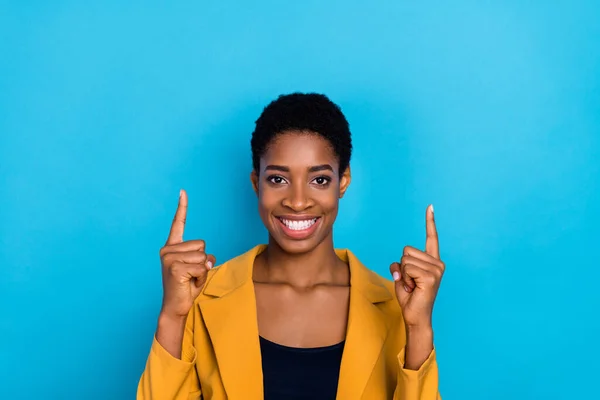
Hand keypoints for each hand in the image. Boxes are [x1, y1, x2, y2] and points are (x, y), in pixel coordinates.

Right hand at [159, 189, 215, 319]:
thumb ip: (204, 258)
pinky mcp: (175, 268)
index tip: (183, 191)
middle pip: (202, 244)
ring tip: (190, 279)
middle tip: (191, 274)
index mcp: (172, 247)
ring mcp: (169, 258)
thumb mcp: (198, 268)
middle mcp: (167, 249)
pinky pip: (201, 267)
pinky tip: (189, 283)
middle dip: (203, 261)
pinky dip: (201, 277)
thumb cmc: (187, 286)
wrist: (175, 307)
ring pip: (203, 256)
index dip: (182, 207)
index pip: (178, 224)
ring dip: (202, 270)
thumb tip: (208, 260)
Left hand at [390, 205, 443, 328]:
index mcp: (432, 261)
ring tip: (412, 286)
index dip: (430, 222)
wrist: (415, 315)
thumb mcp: (402, 276)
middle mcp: (438, 263)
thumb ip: (400, 265)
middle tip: (411, 282)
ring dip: (403, 274)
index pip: (431, 237)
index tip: (430, 206)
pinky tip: (413, 288)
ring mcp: (436, 269)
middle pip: (406, 250)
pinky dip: (405, 278)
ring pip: (405, 259)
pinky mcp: (431, 276)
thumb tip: (397, 267)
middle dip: (402, 266)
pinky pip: (406, 268)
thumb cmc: (410, 296)